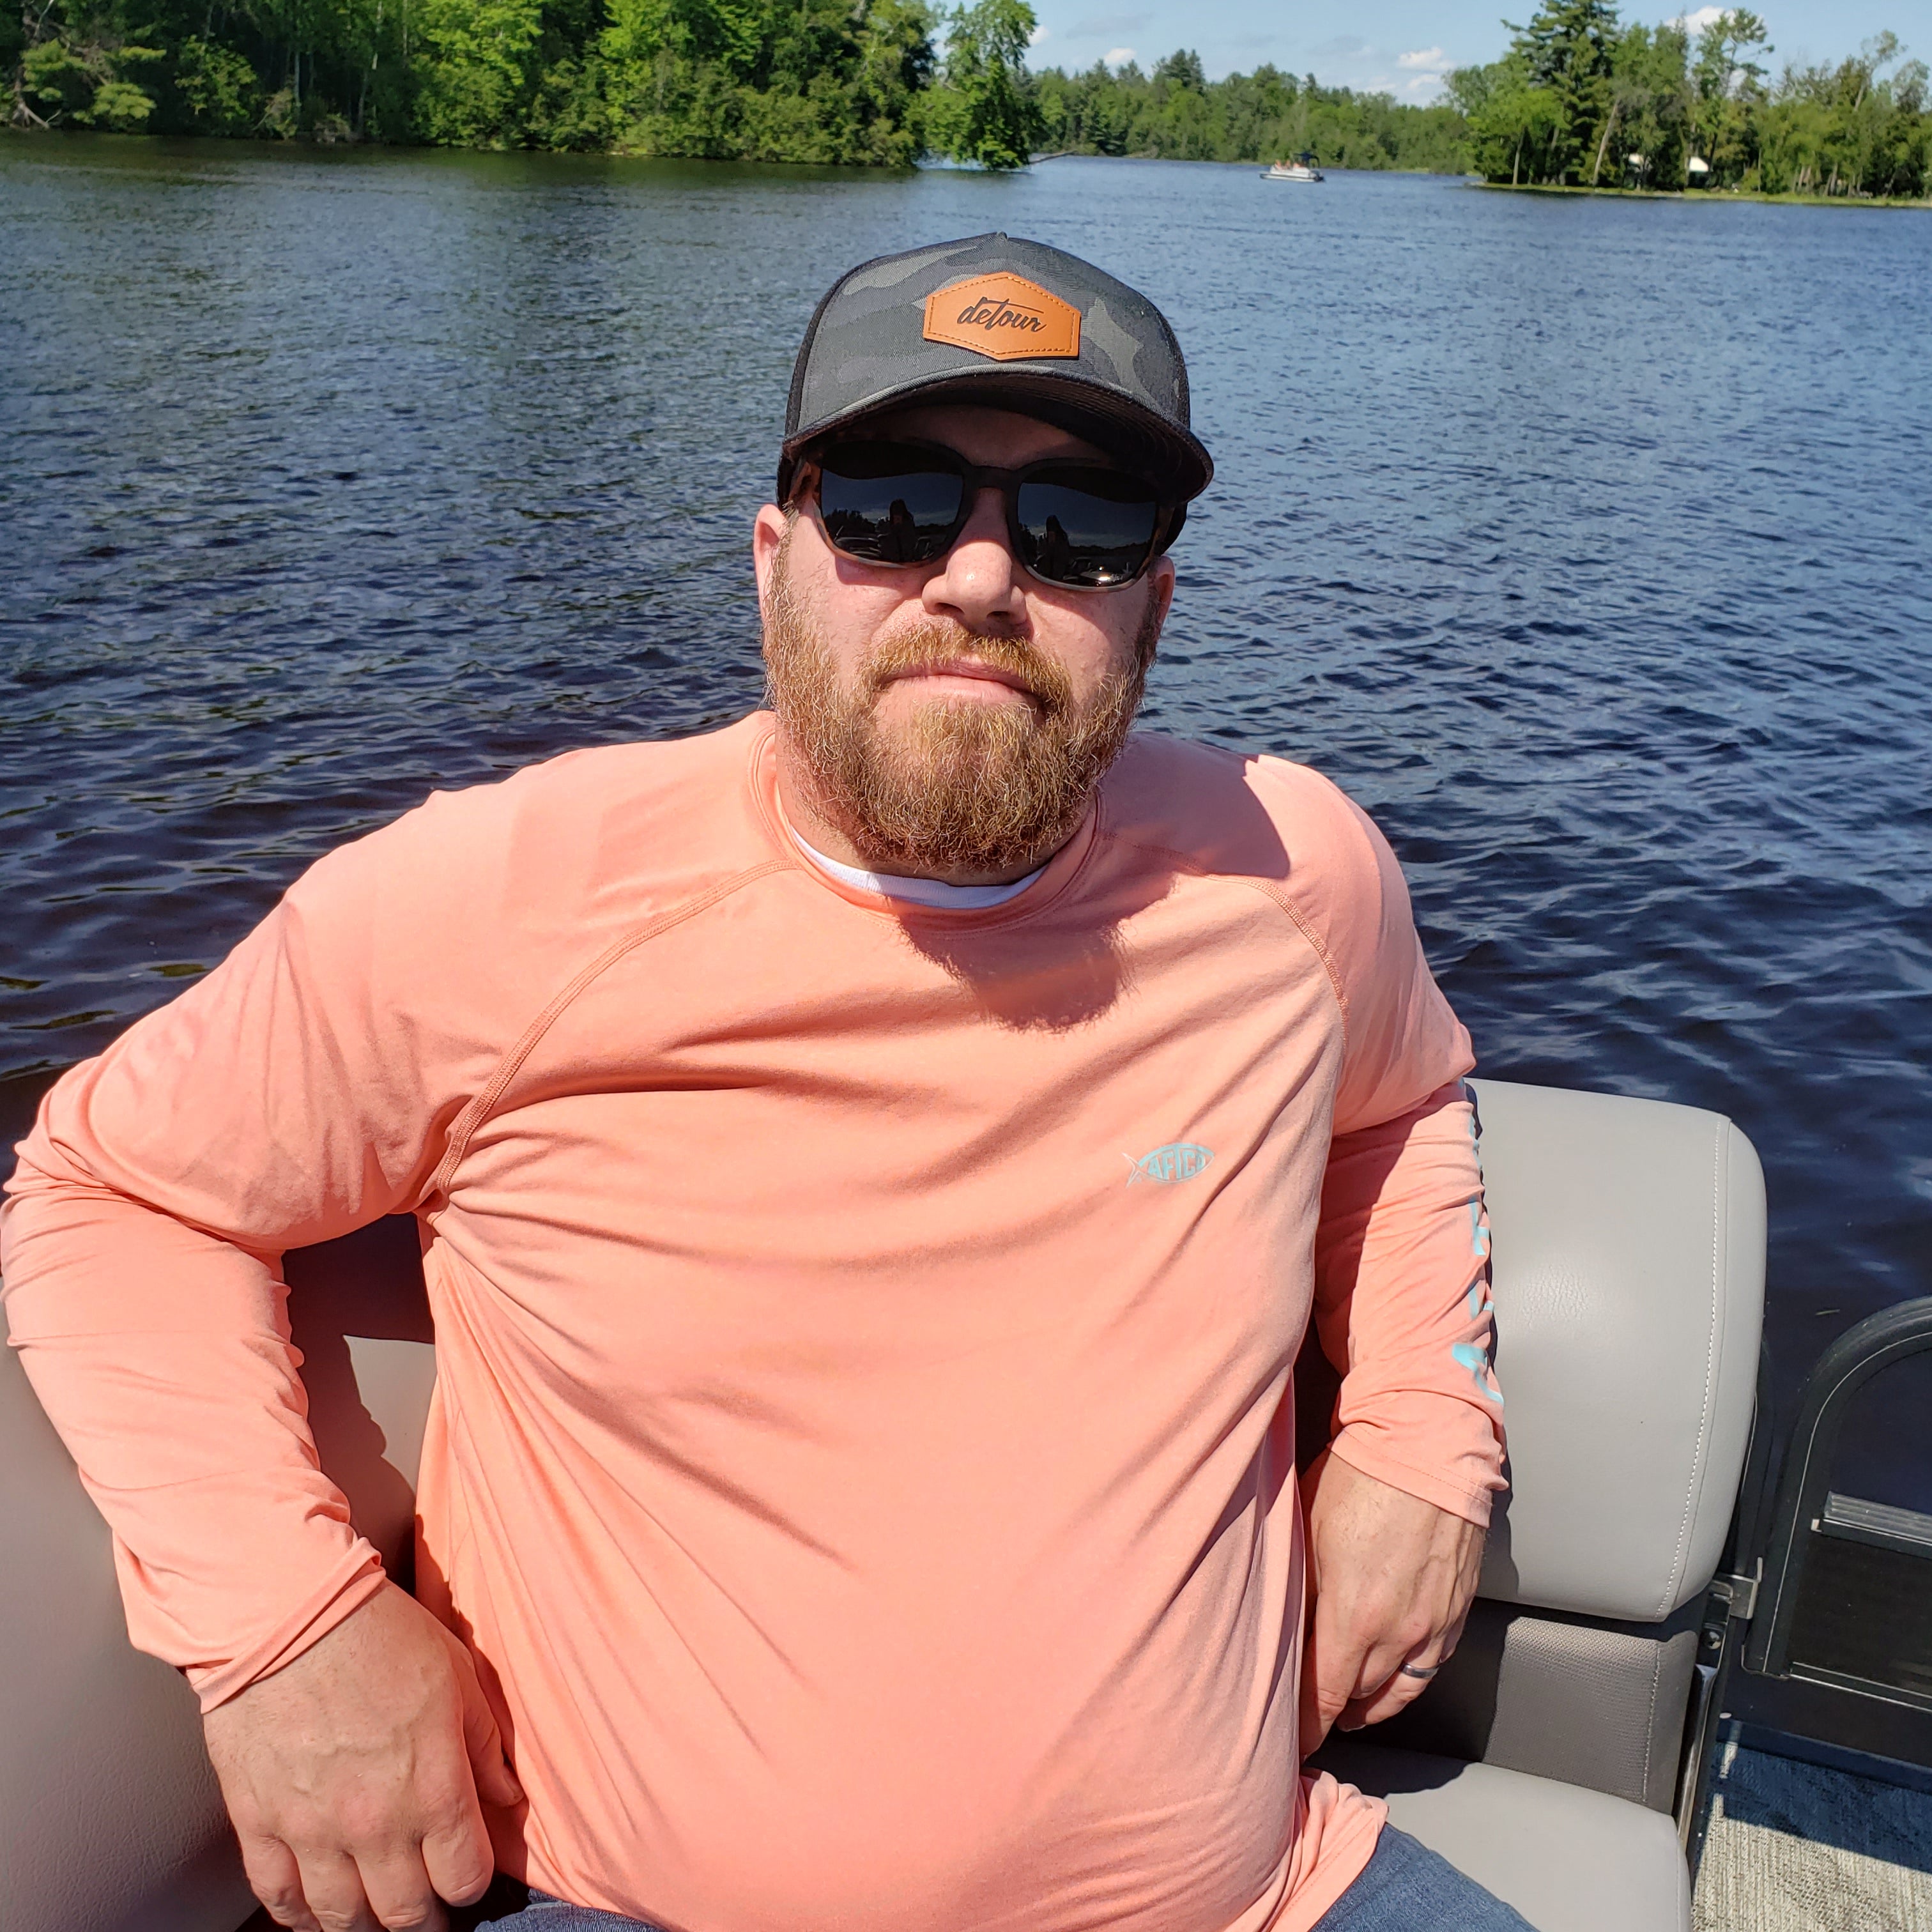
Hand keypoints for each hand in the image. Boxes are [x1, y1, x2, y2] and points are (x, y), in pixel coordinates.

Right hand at [203, 1581, 523, 1931]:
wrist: (287, 1613)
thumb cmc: (378, 1633)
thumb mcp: (457, 1675)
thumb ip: (485, 1745)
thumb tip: (507, 1795)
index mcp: (433, 1788)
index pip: (464, 1877)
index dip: (470, 1882)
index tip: (465, 1872)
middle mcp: (376, 1823)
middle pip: (406, 1914)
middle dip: (423, 1918)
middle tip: (426, 1906)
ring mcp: (313, 1831)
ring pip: (343, 1919)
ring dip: (364, 1922)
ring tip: (375, 1909)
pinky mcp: (260, 1824)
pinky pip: (280, 1897)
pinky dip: (300, 1914)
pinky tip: (316, 1907)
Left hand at [1298, 1451, 1484, 1753]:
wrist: (1428, 1444)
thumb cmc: (1360, 1477)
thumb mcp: (1306, 1532)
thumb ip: (1299, 1592)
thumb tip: (1285, 1634)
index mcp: (1353, 1617)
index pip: (1323, 1696)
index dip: (1304, 1726)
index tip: (1289, 1742)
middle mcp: (1398, 1632)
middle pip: (1360, 1698)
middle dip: (1332, 1712)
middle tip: (1310, 1717)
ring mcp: (1434, 1624)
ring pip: (1401, 1690)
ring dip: (1372, 1704)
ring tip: (1350, 1708)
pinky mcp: (1458, 1609)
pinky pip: (1431, 1665)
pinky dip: (1408, 1679)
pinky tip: (1393, 1676)